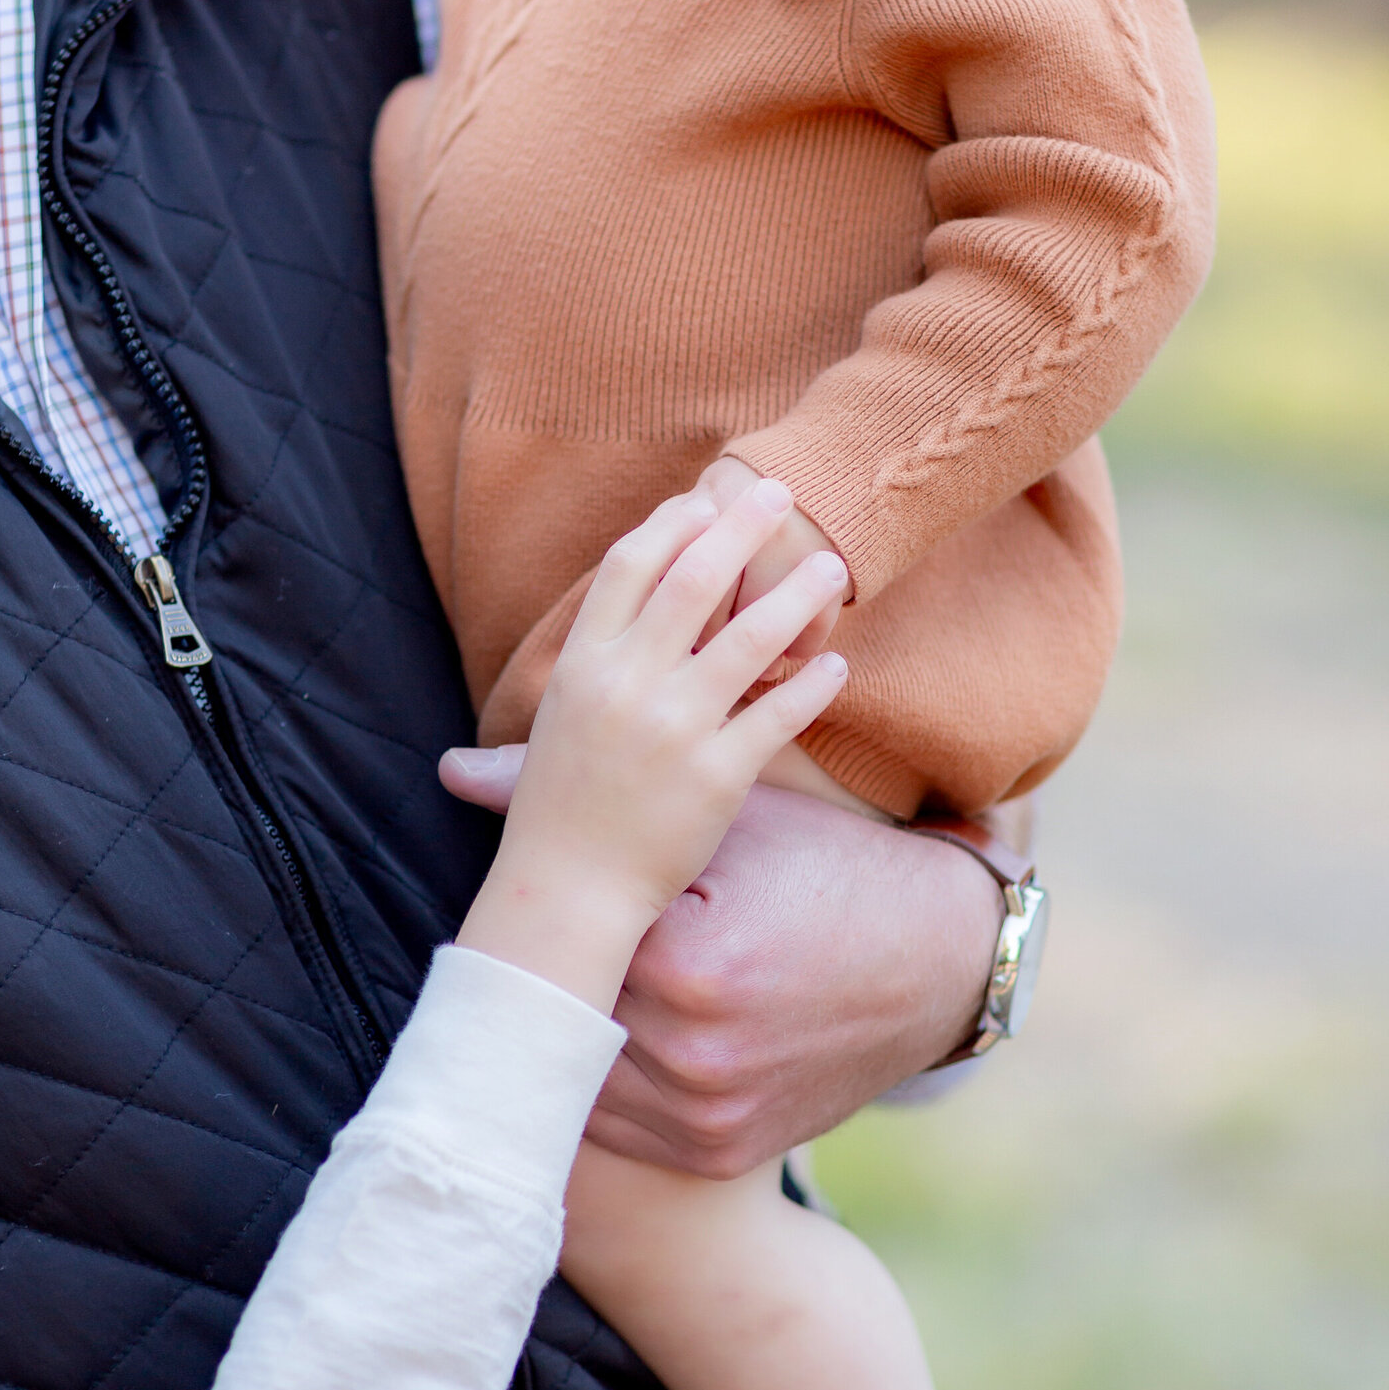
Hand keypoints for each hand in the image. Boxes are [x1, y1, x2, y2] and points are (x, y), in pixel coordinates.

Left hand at [440, 757, 1005, 1175]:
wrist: (938, 962)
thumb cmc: (828, 870)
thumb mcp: (725, 824)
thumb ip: (590, 806)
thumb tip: (459, 770)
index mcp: (684, 961)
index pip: (559, 945)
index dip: (542, 921)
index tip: (530, 908)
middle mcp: (692, 1049)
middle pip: (568, 1010)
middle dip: (558, 980)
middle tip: (542, 952)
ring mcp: (705, 1111)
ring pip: (583, 1077)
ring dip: (574, 1039)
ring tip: (576, 997)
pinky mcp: (718, 1152)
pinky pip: (625, 1131)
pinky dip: (611, 1092)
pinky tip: (616, 1044)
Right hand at [455, 481, 849, 1012]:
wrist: (569, 893)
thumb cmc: (558, 813)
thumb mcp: (551, 726)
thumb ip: (578, 670)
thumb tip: (590, 626)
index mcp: (582, 666)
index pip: (628, 566)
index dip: (670, 525)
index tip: (705, 501)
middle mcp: (626, 685)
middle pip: (694, 580)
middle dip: (741, 529)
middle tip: (779, 496)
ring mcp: (673, 729)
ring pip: (749, 639)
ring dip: (796, 595)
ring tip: (831, 568)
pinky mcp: (717, 776)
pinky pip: (777, 714)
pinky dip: (812, 684)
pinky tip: (837, 666)